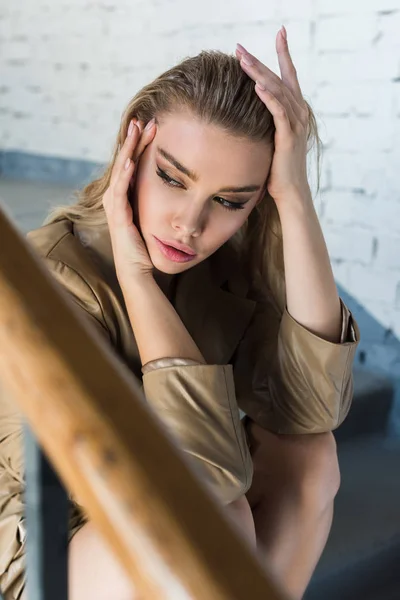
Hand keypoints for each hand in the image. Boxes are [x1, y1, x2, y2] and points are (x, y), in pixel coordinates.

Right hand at [102, 118, 156, 282]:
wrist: (139, 271)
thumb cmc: (148, 247)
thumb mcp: (155, 217)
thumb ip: (160, 201)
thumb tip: (180, 185)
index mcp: (125, 197)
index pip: (132, 164)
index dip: (140, 145)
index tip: (153, 126)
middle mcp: (116, 198)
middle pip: (125, 161)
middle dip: (134, 139)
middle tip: (146, 119)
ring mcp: (115, 206)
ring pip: (121, 170)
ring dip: (129, 149)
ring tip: (137, 129)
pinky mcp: (118, 216)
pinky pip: (121, 189)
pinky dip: (125, 172)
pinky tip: (131, 157)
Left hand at [236, 27, 310, 204]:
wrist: (290, 191)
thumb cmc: (277, 168)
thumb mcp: (270, 138)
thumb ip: (264, 121)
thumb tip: (245, 109)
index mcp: (294, 110)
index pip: (288, 76)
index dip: (283, 53)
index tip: (280, 32)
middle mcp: (298, 113)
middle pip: (278, 79)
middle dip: (258, 62)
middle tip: (239, 48)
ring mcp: (295, 124)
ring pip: (277, 91)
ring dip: (259, 74)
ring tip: (242, 60)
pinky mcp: (289, 137)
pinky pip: (279, 113)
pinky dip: (269, 98)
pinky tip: (257, 87)